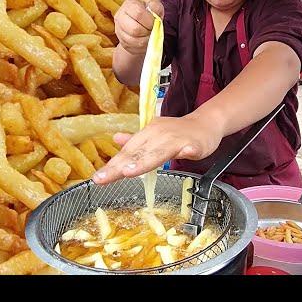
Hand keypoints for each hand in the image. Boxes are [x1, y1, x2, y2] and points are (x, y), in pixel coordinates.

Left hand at [92, 114, 223, 183]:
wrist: (204, 123)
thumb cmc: (176, 133)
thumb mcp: (152, 136)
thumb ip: (135, 141)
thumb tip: (115, 139)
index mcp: (147, 135)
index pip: (127, 152)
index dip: (112, 165)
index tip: (97, 178)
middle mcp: (158, 135)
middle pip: (137, 153)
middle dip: (119, 166)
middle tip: (103, 178)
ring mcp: (177, 139)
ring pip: (159, 151)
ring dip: (144, 161)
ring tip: (129, 172)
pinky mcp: (195, 143)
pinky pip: (190, 147)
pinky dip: (187, 150)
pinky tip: (184, 154)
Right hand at [114, 0, 163, 55]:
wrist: (143, 26)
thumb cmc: (150, 15)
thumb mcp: (156, 7)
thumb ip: (156, 8)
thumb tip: (154, 15)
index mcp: (130, 4)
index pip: (138, 14)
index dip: (149, 21)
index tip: (154, 23)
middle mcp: (120, 15)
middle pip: (134, 29)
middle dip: (147, 32)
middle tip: (152, 30)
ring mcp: (118, 29)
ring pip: (132, 40)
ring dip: (145, 40)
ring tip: (149, 35)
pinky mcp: (121, 41)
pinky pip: (131, 46)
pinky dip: (141, 45)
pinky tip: (144, 40)